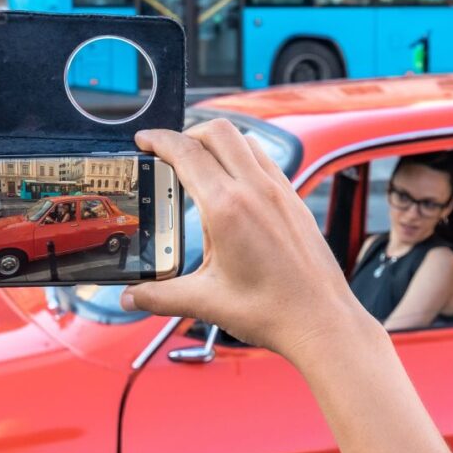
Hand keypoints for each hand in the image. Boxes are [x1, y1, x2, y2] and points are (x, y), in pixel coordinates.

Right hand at [121, 119, 367, 356]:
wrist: (322, 321)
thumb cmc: (272, 311)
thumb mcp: (205, 302)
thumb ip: (160, 296)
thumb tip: (131, 297)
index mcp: (227, 209)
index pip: (186, 153)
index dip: (159, 140)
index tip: (143, 140)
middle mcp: (256, 190)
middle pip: (217, 132)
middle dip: (187, 133)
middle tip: (168, 151)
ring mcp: (280, 191)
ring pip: (244, 140)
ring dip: (217, 142)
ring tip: (199, 163)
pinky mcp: (295, 200)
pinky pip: (265, 160)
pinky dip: (242, 157)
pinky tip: (234, 185)